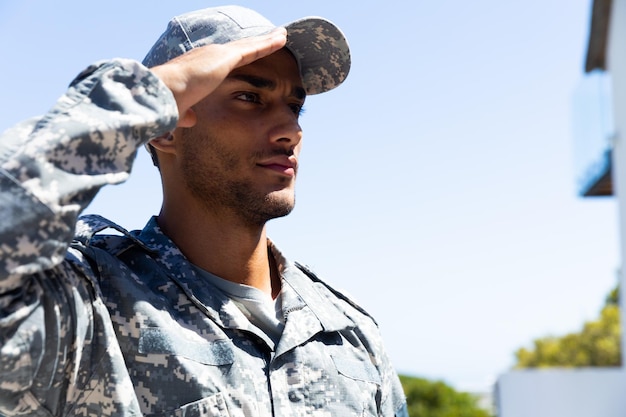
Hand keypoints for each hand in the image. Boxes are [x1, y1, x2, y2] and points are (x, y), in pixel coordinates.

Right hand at [150, 28, 286, 126]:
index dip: (236, 57)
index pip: (223, 61)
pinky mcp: (228, 57)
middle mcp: (209, 55)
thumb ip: (187, 113)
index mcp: (199, 67)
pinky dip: (269, 43)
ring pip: (249, 45)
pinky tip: (281, 39)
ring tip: (281, 35)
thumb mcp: (180, 109)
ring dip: (266, 40)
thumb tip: (190, 119)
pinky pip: (254, 49)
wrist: (165, 91)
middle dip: (254, 44)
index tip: (245, 54)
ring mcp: (219, 54)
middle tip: (270, 37)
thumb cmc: (168, 102)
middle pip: (239, 48)